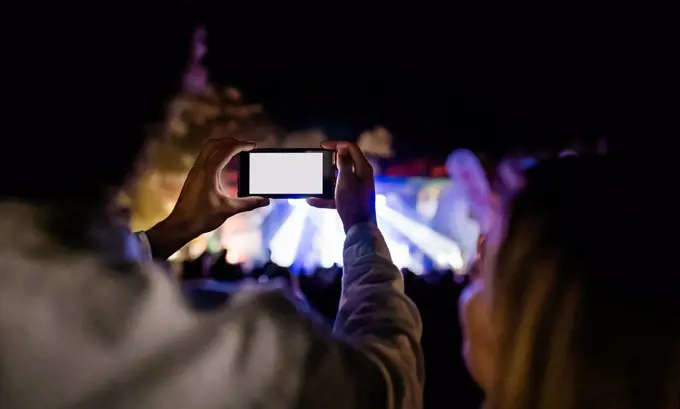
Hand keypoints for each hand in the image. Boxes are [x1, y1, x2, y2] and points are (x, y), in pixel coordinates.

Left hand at [146, 137, 268, 258]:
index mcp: (209, 172)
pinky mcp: (193, 176)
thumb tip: (266, 201)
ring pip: (208, 148)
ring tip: (236, 149)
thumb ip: (248, 203)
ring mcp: (195, 171)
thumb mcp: (228, 210)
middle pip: (216, 144)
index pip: (227, 150)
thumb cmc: (202, 217)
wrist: (180, 225)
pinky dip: (216, 152)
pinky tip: (224, 162)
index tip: (253, 146)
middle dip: (232, 141)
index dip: (242, 145)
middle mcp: (200, 168)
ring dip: (222, 145)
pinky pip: (204, 156)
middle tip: (246, 146)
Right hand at [307, 141, 375, 231]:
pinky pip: (336, 193)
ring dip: (326, 180)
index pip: (351, 147)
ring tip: (314, 181)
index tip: (322, 146)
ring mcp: (356, 188)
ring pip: (339, 178)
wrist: (360, 229)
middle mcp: (361, 176)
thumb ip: (344, 163)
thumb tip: (342, 147)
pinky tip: (312, 200)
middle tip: (318, 161)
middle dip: (330, 162)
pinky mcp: (351, 199)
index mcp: (363, 168)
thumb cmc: (353, 204)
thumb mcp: (345, 180)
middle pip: (344, 162)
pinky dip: (326, 196)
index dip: (336, 144)